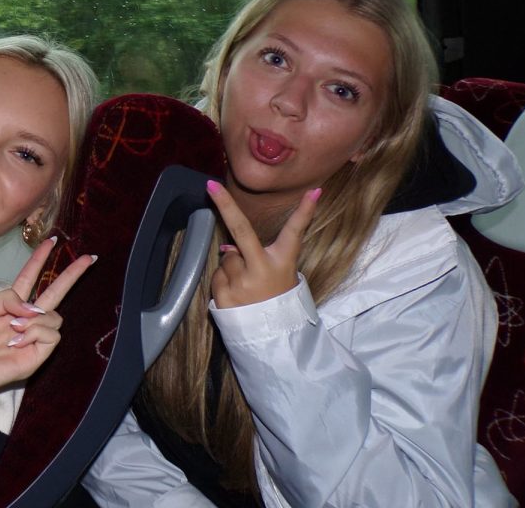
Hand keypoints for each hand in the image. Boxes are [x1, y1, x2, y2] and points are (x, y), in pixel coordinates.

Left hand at [0, 237, 95, 395]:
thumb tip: (33, 308)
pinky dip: (36, 333)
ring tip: (13, 328)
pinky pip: (51, 336)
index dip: (40, 259)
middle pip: (55, 294)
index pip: (30, 278)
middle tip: (89, 258)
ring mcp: (31, 340)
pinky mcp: (35, 358)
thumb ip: (7, 297)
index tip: (51, 241)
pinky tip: (17, 341)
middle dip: (71, 275)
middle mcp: (23, 321)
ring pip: (55, 317)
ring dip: (36, 318)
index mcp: (8, 305)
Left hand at [209, 181, 319, 308]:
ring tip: (247, 286)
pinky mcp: (225, 297)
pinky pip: (216, 276)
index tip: (314, 191)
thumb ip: (255, 257)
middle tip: (210, 186)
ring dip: (232, 267)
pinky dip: (223, 281)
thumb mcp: (279, 276)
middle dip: (224, 205)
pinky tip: (237, 295)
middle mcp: (261, 270)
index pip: (295, 232)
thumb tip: (226, 248)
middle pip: (241, 230)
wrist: (273, 338)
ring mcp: (241, 283)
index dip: (304, 211)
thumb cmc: (276, 299)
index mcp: (282, 263)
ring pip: (226, 258)